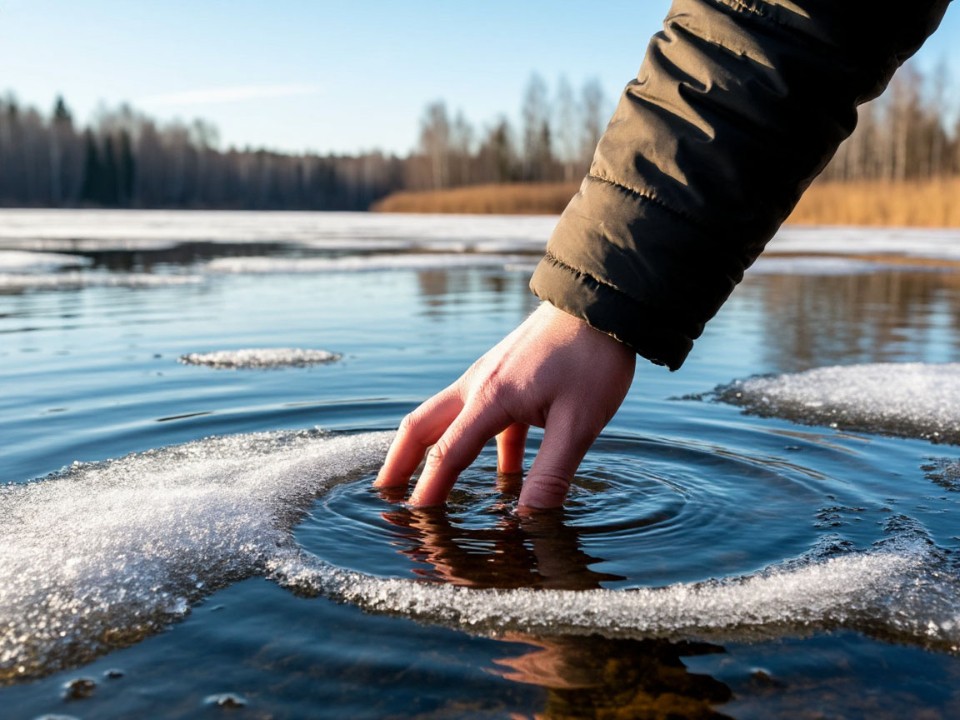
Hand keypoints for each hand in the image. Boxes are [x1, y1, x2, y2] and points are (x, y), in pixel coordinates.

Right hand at [374, 302, 635, 507]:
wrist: (602, 301)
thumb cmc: (593, 358)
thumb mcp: (579, 422)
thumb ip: (551, 473)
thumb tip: (530, 521)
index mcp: (490, 397)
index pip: (446, 453)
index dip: (428, 491)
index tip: (414, 520)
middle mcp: (479, 385)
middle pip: (422, 427)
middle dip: (401, 464)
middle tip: (385, 497)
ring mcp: (491, 377)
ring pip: (448, 419)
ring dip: (434, 453)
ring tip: (430, 486)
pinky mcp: (509, 375)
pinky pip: (486, 416)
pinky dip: (485, 447)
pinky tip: (509, 474)